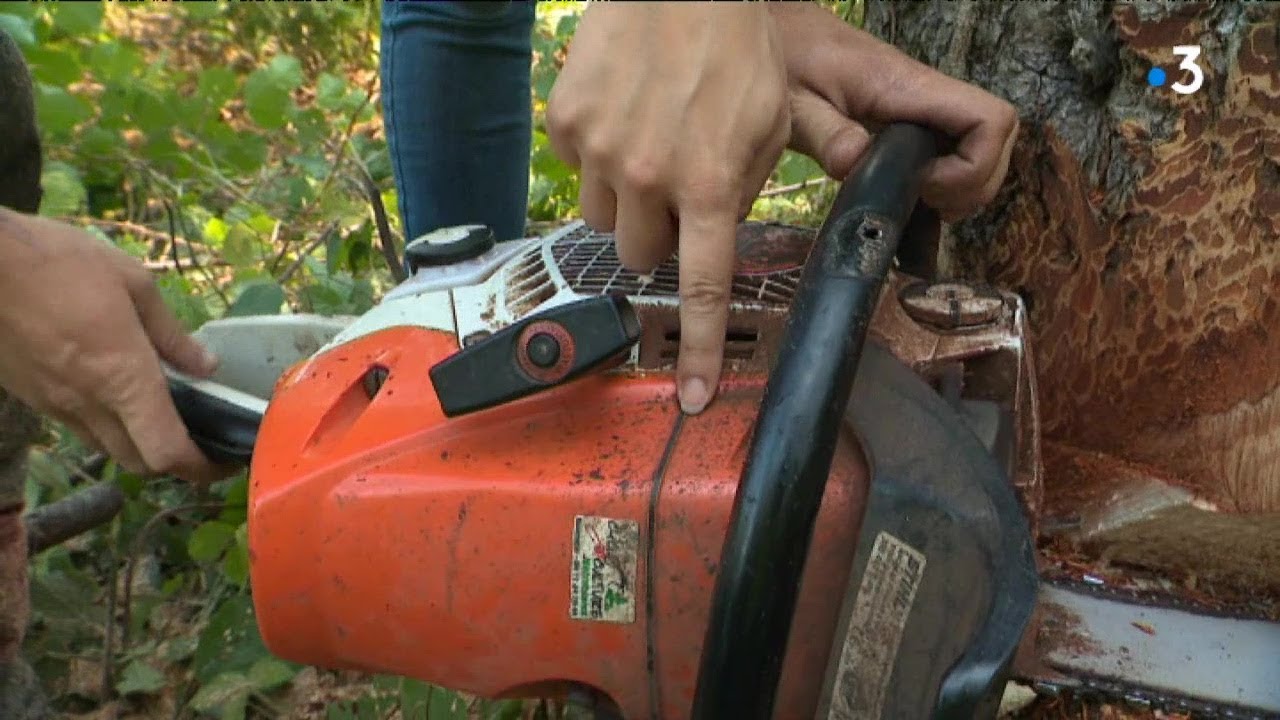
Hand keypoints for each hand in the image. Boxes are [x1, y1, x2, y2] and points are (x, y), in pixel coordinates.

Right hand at [0, 209, 223, 483]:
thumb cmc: (55, 260)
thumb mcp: (131, 281)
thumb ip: (170, 333)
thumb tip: (205, 366)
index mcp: (122, 375)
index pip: (165, 451)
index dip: (199, 468)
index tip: (223, 460)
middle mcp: (87, 401)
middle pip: (139, 462)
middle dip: (174, 463)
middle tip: (199, 442)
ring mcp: (53, 404)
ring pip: (106, 448)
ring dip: (137, 444)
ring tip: (160, 417)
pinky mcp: (30, 396)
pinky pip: (77, 426)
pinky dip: (104, 424)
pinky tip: (113, 393)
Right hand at [546, 3, 789, 414]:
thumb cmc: (735, 42)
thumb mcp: (772, 119)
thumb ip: (749, 186)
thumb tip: (724, 227)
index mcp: (712, 184)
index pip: (702, 289)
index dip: (696, 349)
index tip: (691, 396)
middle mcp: (648, 176)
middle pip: (639, 256)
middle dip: (658, 236)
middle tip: (676, 191)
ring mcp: (599, 150)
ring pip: (602, 217)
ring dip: (625, 198)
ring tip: (649, 142)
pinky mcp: (566, 122)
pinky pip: (577, 166)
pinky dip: (599, 152)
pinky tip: (624, 110)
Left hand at [770, 3, 1017, 219]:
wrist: (780, 31)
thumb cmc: (787, 59)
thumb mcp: (794, 105)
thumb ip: (826, 136)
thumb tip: (855, 165)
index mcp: (906, 86)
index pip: (989, 119)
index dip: (974, 167)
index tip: (925, 187)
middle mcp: (926, 93)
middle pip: (997, 137)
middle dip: (971, 184)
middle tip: (922, 201)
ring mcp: (923, 104)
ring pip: (981, 144)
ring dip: (961, 185)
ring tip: (917, 200)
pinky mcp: (912, 116)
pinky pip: (953, 145)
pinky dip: (945, 178)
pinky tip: (909, 193)